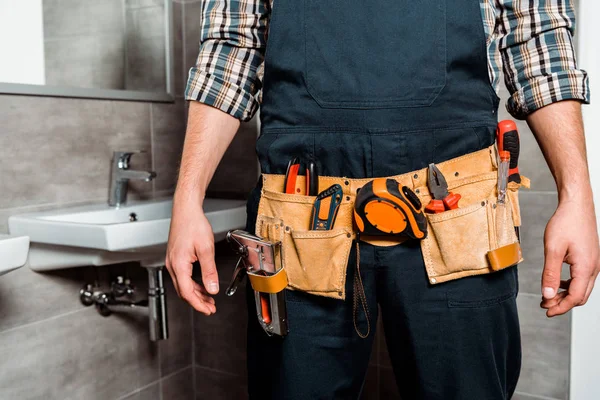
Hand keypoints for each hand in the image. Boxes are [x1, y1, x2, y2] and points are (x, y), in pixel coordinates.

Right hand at [166, 195, 218, 314]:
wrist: (186, 210)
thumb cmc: (193, 224)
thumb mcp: (206, 249)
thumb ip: (209, 271)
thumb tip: (213, 288)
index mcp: (178, 265)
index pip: (187, 292)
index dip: (198, 304)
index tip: (208, 310)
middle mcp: (172, 265)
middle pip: (183, 291)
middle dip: (197, 302)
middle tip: (210, 308)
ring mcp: (172, 262)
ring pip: (183, 285)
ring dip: (195, 294)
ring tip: (208, 300)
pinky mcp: (175, 258)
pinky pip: (182, 277)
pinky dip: (192, 285)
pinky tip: (202, 286)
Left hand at [541, 200, 599, 316]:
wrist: (576, 205)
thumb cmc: (565, 223)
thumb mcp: (553, 249)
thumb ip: (550, 274)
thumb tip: (547, 295)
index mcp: (586, 268)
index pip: (575, 297)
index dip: (560, 307)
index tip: (545, 310)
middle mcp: (594, 268)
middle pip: (581, 296)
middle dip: (563, 304)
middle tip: (544, 305)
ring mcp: (594, 263)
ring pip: (582, 288)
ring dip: (566, 295)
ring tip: (547, 295)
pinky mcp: (590, 258)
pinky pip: (582, 278)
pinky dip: (570, 285)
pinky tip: (557, 282)